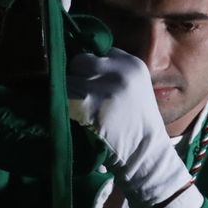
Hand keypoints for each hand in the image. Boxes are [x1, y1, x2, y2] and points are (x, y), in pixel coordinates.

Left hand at [68, 50, 192, 207]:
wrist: (144, 155)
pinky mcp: (87, 105)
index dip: (91, 67)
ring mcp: (103, 87)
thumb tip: (80, 63)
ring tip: (78, 110)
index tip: (91, 82)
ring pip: (68, 78)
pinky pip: (63, 96)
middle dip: (77, 77)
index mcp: (132, 64)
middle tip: (82, 98)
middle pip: (80, 61)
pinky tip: (73, 117)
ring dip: (68, 93)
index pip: (100, 51)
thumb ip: (114, 72)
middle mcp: (119, 71)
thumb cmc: (137, 125)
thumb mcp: (136, 88)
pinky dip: (63, 105)